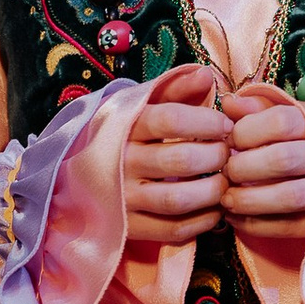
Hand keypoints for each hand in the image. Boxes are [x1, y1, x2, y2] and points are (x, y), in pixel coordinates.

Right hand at [124, 69, 227, 238]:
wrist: (76, 177)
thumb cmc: (123, 135)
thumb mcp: (142, 105)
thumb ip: (174, 89)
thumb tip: (205, 74)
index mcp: (125, 127)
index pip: (171, 120)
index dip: (206, 122)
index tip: (225, 126)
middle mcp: (122, 162)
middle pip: (180, 160)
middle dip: (215, 156)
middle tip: (228, 154)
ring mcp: (124, 199)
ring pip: (178, 199)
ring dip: (213, 191)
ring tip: (224, 181)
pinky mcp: (130, 227)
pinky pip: (173, 229)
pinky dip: (202, 221)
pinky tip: (214, 208)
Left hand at [220, 85, 304, 225]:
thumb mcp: (296, 114)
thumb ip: (260, 107)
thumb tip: (229, 103)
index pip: (280, 122)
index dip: (247, 131)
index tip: (231, 140)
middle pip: (282, 159)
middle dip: (244, 167)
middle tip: (226, 171)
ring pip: (288, 197)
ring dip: (249, 200)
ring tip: (227, 198)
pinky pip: (289, 226)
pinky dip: (256, 224)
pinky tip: (236, 218)